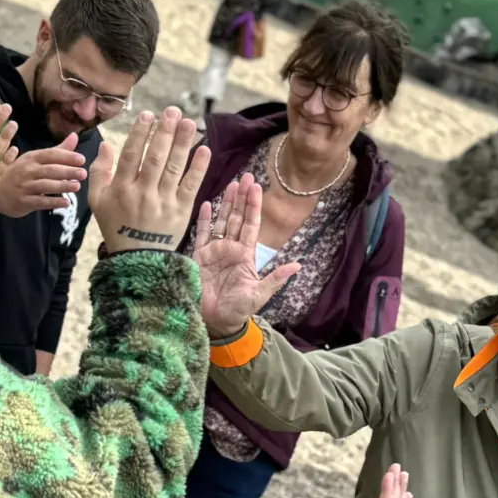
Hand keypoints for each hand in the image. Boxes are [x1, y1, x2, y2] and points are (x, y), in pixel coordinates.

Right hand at [0, 133, 87, 222]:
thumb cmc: (19, 173)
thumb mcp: (34, 159)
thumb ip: (57, 150)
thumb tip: (75, 137)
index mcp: (31, 158)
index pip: (51, 155)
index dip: (66, 157)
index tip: (82, 159)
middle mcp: (27, 170)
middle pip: (50, 170)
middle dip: (67, 171)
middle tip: (83, 174)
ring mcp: (24, 186)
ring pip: (46, 185)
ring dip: (62, 186)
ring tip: (77, 186)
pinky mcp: (23, 201)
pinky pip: (40, 201)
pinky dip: (54, 202)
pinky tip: (66, 202)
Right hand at [89, 107, 209, 253]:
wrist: (137, 261)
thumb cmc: (116, 227)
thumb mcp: (97, 202)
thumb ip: (99, 172)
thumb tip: (106, 144)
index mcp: (121, 190)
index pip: (132, 155)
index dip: (140, 133)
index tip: (148, 115)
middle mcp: (142, 194)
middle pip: (155, 158)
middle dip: (164, 132)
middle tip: (172, 111)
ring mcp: (163, 203)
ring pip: (174, 168)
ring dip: (182, 143)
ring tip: (188, 122)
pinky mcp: (181, 211)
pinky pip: (191, 186)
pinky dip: (198, 167)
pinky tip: (204, 149)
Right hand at [192, 173, 300, 337]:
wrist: (215, 322)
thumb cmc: (238, 310)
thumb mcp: (260, 294)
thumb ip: (276, 278)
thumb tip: (298, 265)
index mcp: (245, 254)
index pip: (251, 225)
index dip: (254, 206)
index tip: (258, 187)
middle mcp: (230, 248)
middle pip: (237, 217)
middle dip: (242, 197)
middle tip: (246, 176)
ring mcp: (214, 250)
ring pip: (221, 221)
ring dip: (226, 203)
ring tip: (231, 183)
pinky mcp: (199, 256)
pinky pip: (201, 234)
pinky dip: (204, 219)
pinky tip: (206, 204)